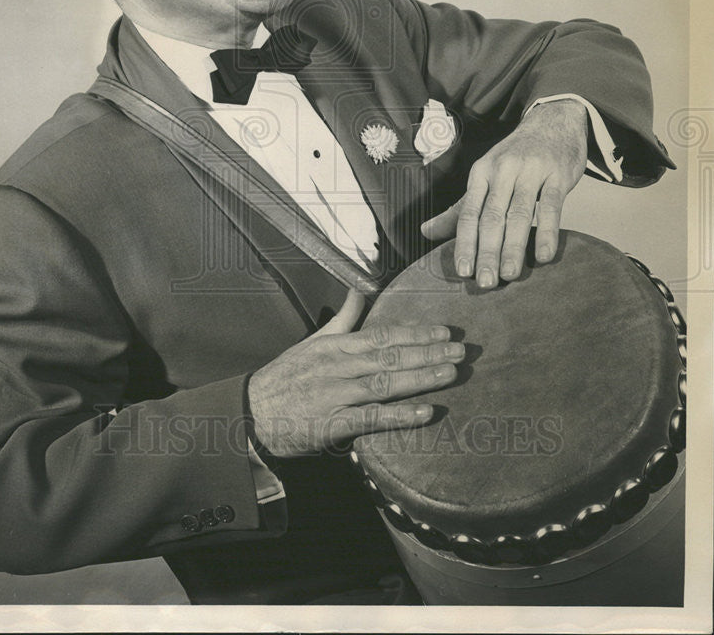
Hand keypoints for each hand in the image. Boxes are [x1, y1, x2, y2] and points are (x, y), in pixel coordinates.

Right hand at [247, 288, 464, 456]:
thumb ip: (343, 319)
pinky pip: (371, 418)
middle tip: (460, 351)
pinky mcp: (333, 423)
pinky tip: (425, 412)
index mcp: (336, 345)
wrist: (252, 412)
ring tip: (450, 374)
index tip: (443, 331)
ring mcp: (336, 394)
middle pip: (390, 356)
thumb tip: (360, 291)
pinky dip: (400, 416)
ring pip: (385, 383)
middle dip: (428, 352)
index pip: (383, 334)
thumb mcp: (313, 341)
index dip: (415, 332)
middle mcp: (339, 366)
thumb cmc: (286, 377)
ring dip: (420, 378)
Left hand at [421, 99, 587, 288]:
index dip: (464, 242)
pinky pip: (552, 207)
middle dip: (487, 251)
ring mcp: (531, 172)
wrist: (553, 122)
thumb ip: (459, 208)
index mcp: (480, 173)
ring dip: (514, 246)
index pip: (468, 213)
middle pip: (492, 217)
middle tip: (485, 282)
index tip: (463, 271)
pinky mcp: (558, 175)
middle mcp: (503, 171)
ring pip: (520, 214)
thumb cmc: (515, 157)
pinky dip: (548, 232)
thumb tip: (425, 232)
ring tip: (510, 274)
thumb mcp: (484, 175)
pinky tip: (544, 256)